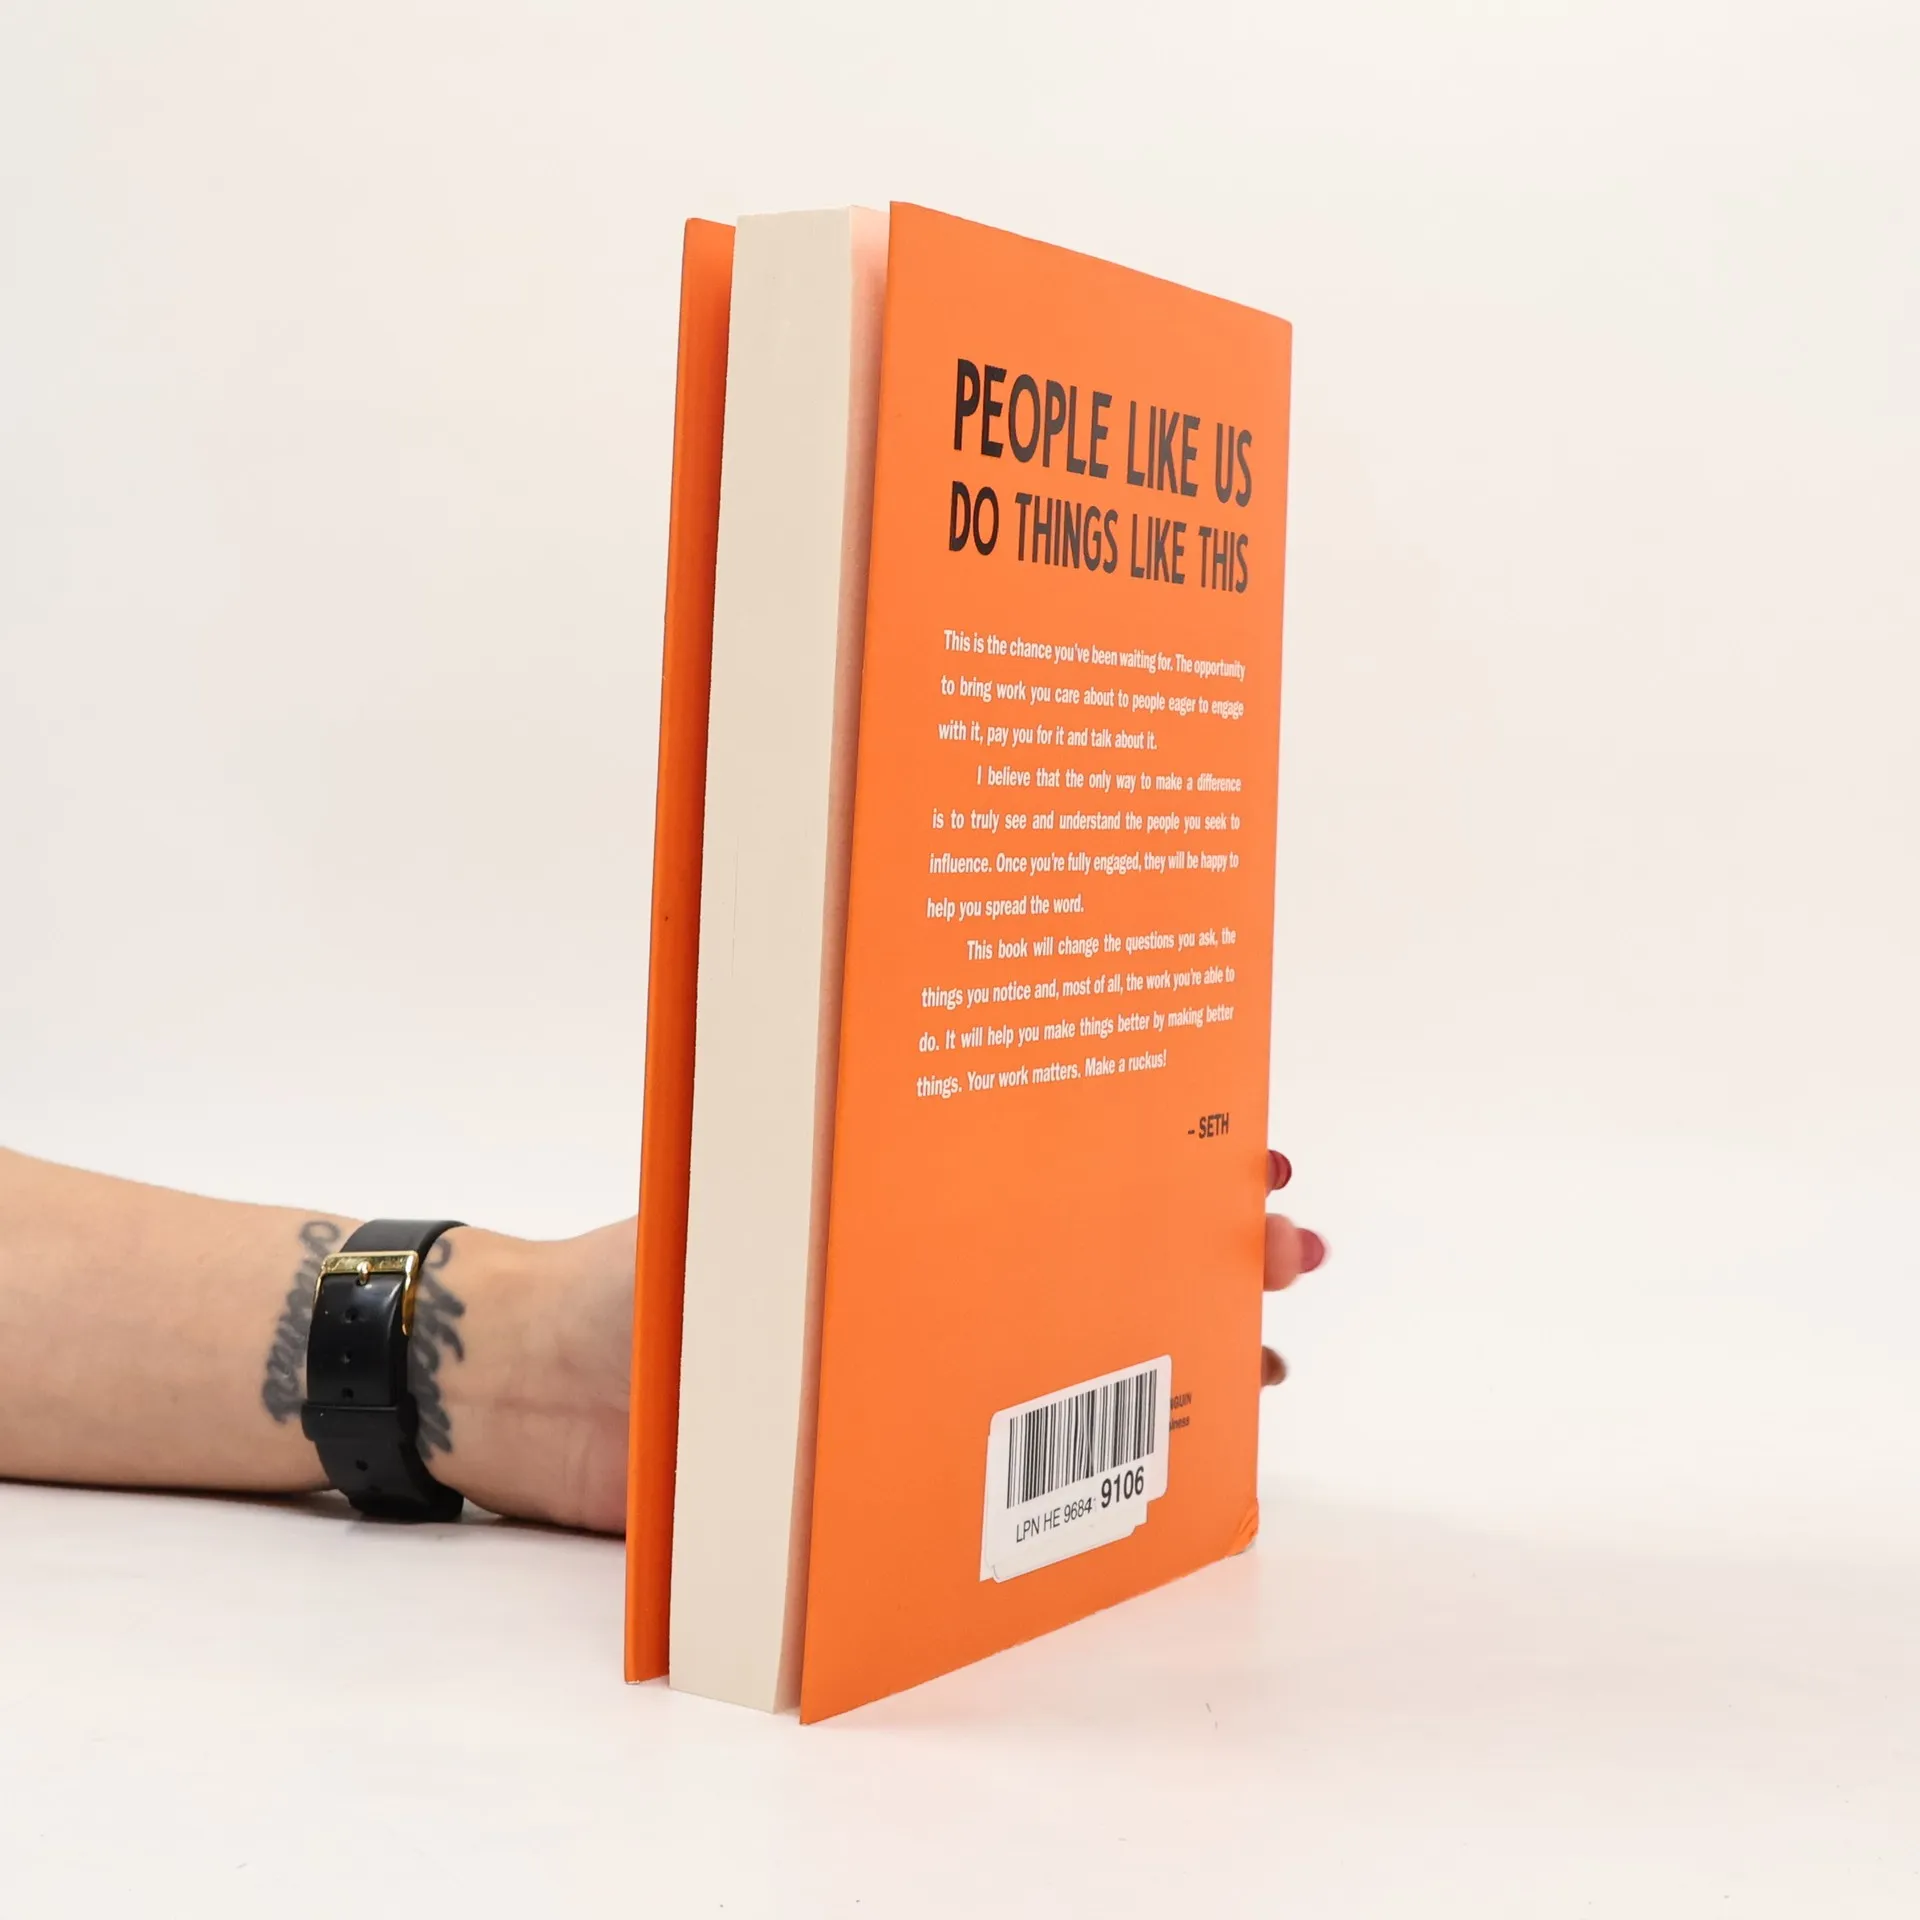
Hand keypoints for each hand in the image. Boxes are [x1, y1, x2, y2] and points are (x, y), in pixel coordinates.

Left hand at [449, 1147, 1325, 1531]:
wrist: (528, 1394)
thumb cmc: (627, 1274)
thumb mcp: (738, 1203)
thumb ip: (823, 1193)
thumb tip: (944, 1142)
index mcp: (900, 1198)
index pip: (1055, 1164)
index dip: (1157, 1153)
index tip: (1246, 1145)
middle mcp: (923, 1278)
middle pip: (1088, 1254)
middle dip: (1197, 1246)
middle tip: (1284, 1244)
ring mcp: (911, 1370)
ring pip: (1073, 1354)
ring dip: (1172, 1349)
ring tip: (1260, 1355)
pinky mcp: (885, 1462)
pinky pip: (1007, 1461)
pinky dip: (1090, 1456)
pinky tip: (1161, 1451)